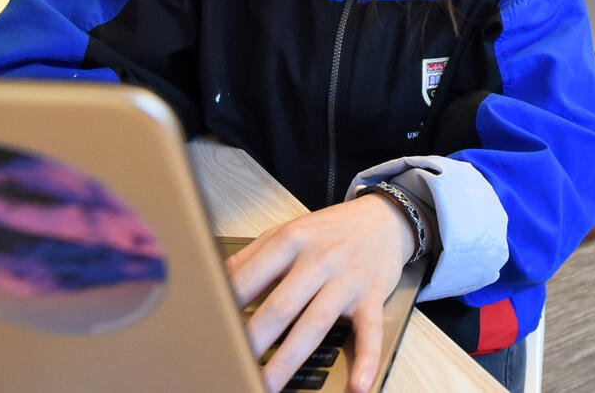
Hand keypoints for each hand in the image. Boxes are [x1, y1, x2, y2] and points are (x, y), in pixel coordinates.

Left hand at [225, 194, 415, 392]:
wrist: (383, 218)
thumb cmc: (329, 230)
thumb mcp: (288, 230)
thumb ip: (252, 256)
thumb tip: (216, 280)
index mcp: (291, 240)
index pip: (251, 276)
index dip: (228, 304)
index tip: (212, 328)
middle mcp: (318, 259)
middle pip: (281, 305)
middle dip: (254, 339)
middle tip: (234, 363)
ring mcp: (346, 280)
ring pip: (315, 323)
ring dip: (289, 358)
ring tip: (268, 385)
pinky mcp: (372, 298)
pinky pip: (369, 332)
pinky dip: (366, 360)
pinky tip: (356, 385)